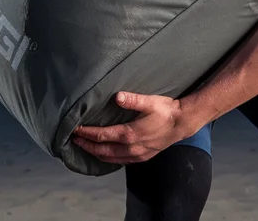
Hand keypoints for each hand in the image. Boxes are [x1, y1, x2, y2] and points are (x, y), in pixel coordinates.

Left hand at [71, 91, 200, 164]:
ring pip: (110, 158)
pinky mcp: (142, 157)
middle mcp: (131, 148)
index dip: (87, 133)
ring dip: (95, 153)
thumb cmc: (166, 110)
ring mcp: (137, 155)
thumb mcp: (151, 102)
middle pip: (102, 150)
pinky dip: (108, 159)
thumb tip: (118, 97)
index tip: (75, 130)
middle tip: (74, 140)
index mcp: (130, 134)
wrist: (182, 124)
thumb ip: (133, 99)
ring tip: (85, 147)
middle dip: (86, 145)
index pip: (102, 136)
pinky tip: (105, 154)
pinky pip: (120, 161)